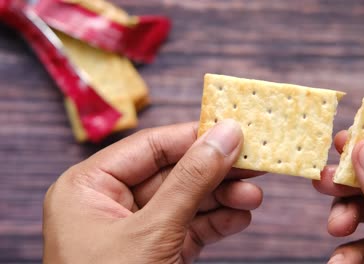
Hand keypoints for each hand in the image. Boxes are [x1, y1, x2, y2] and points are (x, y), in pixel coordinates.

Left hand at [43, 120, 263, 263]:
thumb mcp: (152, 232)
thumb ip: (191, 181)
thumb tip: (225, 135)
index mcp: (89, 187)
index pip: (150, 146)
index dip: (194, 136)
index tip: (233, 129)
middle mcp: (110, 203)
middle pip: (173, 173)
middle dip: (215, 172)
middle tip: (254, 161)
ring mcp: (134, 230)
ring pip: (186, 201)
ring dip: (222, 198)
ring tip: (253, 195)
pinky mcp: (155, 253)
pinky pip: (190, 228)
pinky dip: (217, 223)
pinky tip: (240, 216)